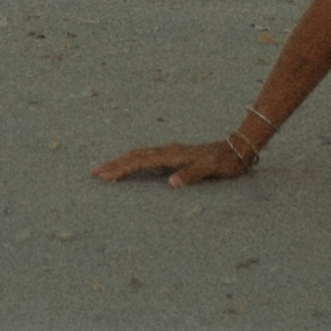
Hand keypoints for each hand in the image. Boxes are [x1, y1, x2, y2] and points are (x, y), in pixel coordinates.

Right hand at [92, 136, 258, 186]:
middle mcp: (169, 151)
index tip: (105, 176)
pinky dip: (133, 161)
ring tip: (103, 168)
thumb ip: (191, 175)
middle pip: (135, 155)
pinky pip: (147, 157)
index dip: (122, 168)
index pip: (142, 161)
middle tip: (94, 172)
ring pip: (140, 155)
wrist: (237, 148)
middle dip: (114, 164)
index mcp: (173, 154)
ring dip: (121, 161)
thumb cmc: (225, 161)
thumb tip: (170, 183)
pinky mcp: (174, 155)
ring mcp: (171, 152)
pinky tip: (128, 165)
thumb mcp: (210, 169)